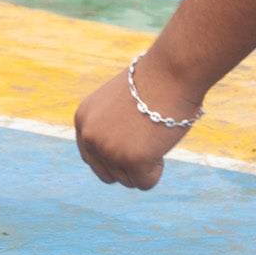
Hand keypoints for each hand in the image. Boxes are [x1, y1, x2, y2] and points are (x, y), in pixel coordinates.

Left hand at [75, 54, 201, 190]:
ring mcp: (110, 150)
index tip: (131, 148)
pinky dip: (156, 171)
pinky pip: (145, 183)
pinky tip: (161, 146)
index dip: (114, 158)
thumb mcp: (118, 104)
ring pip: (128, 181)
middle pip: (108, 175)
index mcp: (84, 120)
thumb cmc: (153, 82)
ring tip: (155, 137)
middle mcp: (90, 137)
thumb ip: (111, 128)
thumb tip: (119, 156)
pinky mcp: (132, 160)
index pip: (91, 158)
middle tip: (147, 145)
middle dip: (128, 167)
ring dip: (144, 167)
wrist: (172, 71)